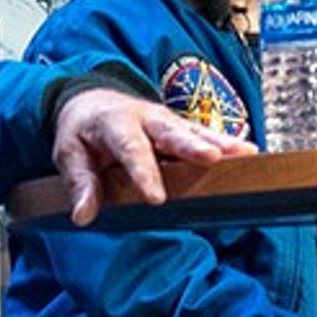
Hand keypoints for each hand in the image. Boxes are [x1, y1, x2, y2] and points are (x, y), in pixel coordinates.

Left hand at [52, 86, 251, 223]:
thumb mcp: (69, 154)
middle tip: (212, 158)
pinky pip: (203, 134)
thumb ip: (80, 184)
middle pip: (169, 132)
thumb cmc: (82, 131)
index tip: (156, 198)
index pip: (129, 148)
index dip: (144, 173)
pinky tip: (247, 152)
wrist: (91, 100)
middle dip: (190, 145)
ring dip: (219, 141)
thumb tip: (83, 216)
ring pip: (193, 130)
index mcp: (114, 122)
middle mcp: (144, 118)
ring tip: (245, 152)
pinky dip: (225, 142)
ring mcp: (165, 121)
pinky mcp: (179, 127)